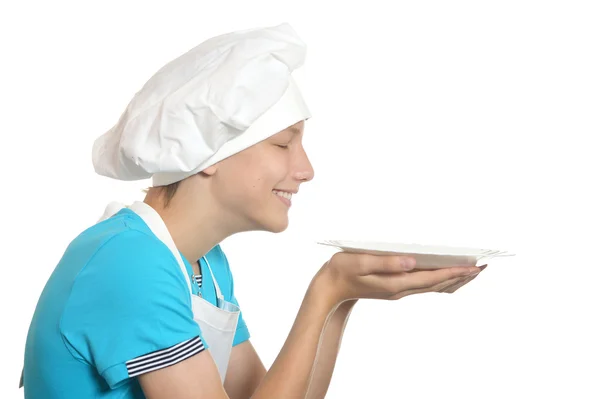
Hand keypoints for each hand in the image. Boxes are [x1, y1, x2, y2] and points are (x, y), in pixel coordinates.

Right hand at [315, 252, 481, 306]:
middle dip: (461, 276)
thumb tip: (412, 262)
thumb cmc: (343, 270)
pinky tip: (448, 275)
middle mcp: (401, 289)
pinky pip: (426, 286)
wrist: (330, 288)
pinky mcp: (397, 287)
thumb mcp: (361, 263)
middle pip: (438, 285)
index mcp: (395, 284)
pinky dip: (442, 281)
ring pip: (435, 287)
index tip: (473, 267)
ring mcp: (400, 290)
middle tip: (483, 266)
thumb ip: (386, 263)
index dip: (453, 272)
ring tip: (472, 271)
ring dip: (455, 280)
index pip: (431, 278)